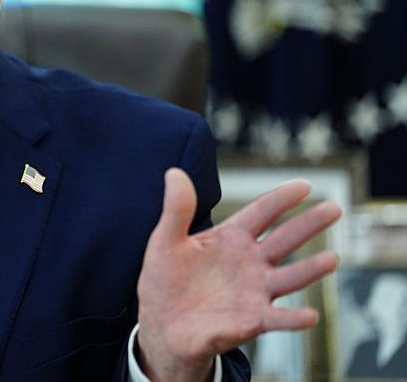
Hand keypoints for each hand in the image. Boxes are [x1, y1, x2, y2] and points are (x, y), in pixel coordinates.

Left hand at [136, 168, 341, 381]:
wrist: (162, 325)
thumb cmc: (165, 280)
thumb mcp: (165, 241)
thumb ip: (176, 209)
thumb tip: (174, 173)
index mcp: (231, 238)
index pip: (261, 213)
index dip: (281, 199)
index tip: (304, 186)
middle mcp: (250, 262)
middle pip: (285, 239)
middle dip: (309, 224)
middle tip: (335, 208)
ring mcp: (255, 290)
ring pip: (290, 277)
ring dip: (311, 269)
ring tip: (332, 258)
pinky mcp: (252, 319)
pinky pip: (278, 318)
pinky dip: (293, 318)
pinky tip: (309, 315)